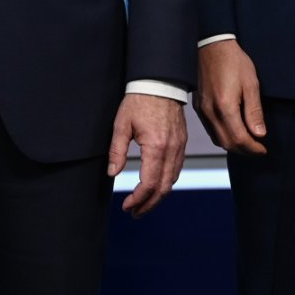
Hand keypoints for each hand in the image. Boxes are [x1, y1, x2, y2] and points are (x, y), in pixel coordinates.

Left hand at [109, 93, 187, 215]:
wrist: (160, 82)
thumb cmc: (139, 101)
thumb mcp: (121, 125)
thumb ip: (117, 151)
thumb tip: (112, 174)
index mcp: (156, 147)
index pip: (149, 184)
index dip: (138, 199)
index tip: (127, 206)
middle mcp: (171, 150)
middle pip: (163, 188)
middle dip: (149, 204)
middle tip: (134, 212)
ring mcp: (179, 147)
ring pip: (172, 180)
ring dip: (158, 196)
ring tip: (144, 203)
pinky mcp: (182, 143)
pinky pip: (177, 169)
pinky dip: (166, 182)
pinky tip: (156, 185)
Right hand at [195, 39, 267, 154]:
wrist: (212, 46)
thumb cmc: (234, 62)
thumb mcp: (251, 84)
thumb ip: (254, 111)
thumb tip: (260, 134)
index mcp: (225, 107)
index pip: (240, 139)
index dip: (253, 148)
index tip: (263, 149)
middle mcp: (211, 113)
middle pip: (227, 143)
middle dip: (244, 150)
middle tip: (258, 149)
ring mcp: (202, 111)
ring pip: (217, 139)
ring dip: (233, 145)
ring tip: (248, 143)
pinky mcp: (199, 107)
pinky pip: (211, 130)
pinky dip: (223, 137)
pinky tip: (233, 132)